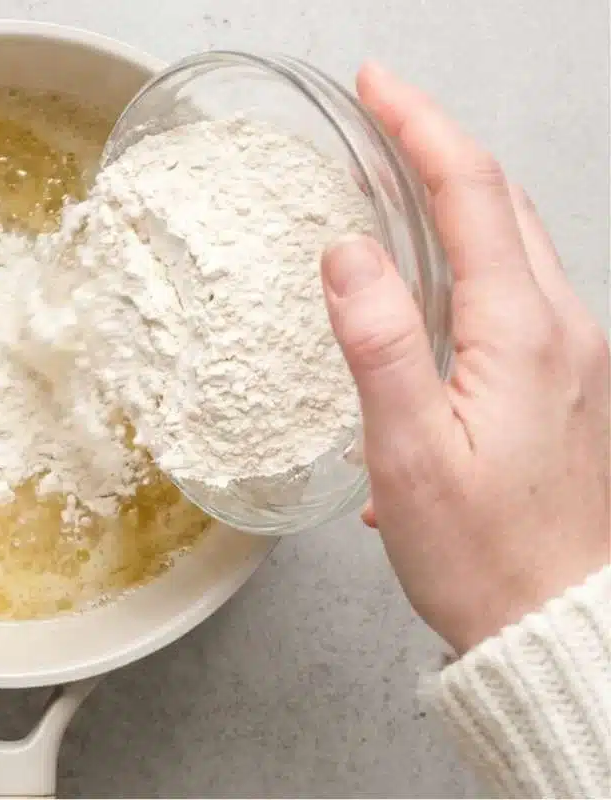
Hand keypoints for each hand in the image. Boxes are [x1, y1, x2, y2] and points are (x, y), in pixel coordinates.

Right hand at [321, 63, 609, 653]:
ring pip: (514, 243)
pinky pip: (517, 291)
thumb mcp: (410, 451)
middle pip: (503, 203)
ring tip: (396, 178)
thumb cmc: (481, 552)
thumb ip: (380, 342)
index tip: (376, 86)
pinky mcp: (563, 385)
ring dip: (457, 196)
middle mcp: (562, 330)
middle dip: (440, 146)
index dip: (420, 128)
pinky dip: (471, 253)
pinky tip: (428, 280)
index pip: (471, 193)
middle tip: (379, 116)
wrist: (550, 626)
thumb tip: (347, 251)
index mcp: (524, 333)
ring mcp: (572, 356)